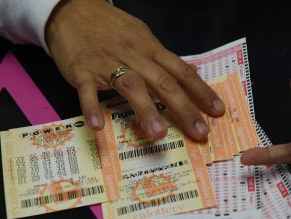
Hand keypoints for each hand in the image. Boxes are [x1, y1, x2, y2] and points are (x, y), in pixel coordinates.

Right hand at [45, 0, 223, 140]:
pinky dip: (92, 108)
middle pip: (163, 82)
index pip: (181, 71)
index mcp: (151, 49)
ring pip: (131, 86)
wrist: (73, 9)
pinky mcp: (82, 70)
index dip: (201, 91)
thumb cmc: (111, 27)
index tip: (217, 111)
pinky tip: (99, 127)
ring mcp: (107, 63)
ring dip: (145, 110)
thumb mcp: (143, 37)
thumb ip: (165, 58)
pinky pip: (87, 91)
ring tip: (159, 134)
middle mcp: (134, 56)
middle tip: (200, 132)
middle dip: (184, 108)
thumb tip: (192, 71)